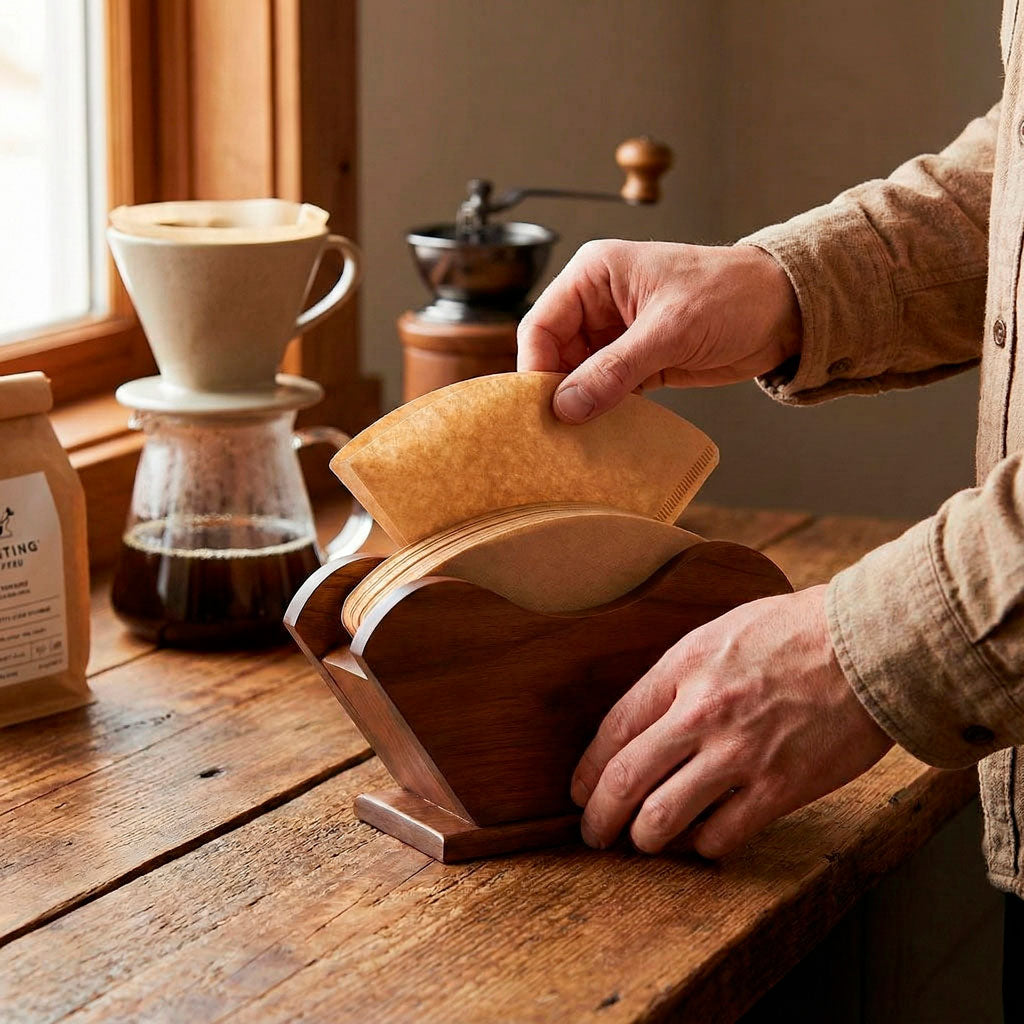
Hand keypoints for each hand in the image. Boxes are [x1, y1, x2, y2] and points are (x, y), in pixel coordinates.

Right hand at [517, 240, 801, 422]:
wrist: (785, 310)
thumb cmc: (731, 295)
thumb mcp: (670, 330)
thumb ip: (615, 369)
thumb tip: (567, 406)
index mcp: (594, 275)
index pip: (541, 325)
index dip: (536, 368)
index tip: (541, 409)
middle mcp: (597, 304)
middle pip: (554, 356)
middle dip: (557, 393)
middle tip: (558, 433)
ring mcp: (616, 336)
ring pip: (578, 378)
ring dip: (581, 407)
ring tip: (578, 439)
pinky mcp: (637, 363)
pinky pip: (606, 392)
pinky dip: (604, 412)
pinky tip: (603, 434)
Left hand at [571, 585, 893, 857]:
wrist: (868, 645)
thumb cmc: (794, 632)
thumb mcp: (719, 633)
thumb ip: (679, 676)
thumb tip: (645, 721)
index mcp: (682, 669)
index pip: (613, 729)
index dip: (588, 771)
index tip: (582, 791)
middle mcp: (702, 713)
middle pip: (626, 779)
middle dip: (599, 817)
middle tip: (593, 833)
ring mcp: (739, 754)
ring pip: (663, 818)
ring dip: (644, 838)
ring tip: (643, 841)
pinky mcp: (779, 788)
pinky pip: (722, 836)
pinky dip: (704, 846)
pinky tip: (703, 840)